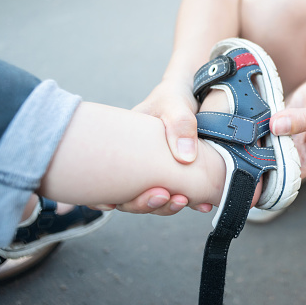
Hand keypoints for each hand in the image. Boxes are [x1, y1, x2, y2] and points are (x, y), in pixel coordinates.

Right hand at [108, 79, 212, 214]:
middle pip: (129, 196)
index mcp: (124, 149)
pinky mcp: (176, 177)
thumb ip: (180, 125)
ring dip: (166, 207)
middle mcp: (135, 165)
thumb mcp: (175, 104)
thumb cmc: (173, 98)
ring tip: (184, 201)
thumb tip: (185, 157)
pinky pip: (178, 195)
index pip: (105, 179)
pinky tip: (203, 206)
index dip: (102, 197)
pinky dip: (191, 203)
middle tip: (164, 196)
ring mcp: (155, 174)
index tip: (110, 203)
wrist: (193, 98)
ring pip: (154, 200)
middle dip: (143, 203)